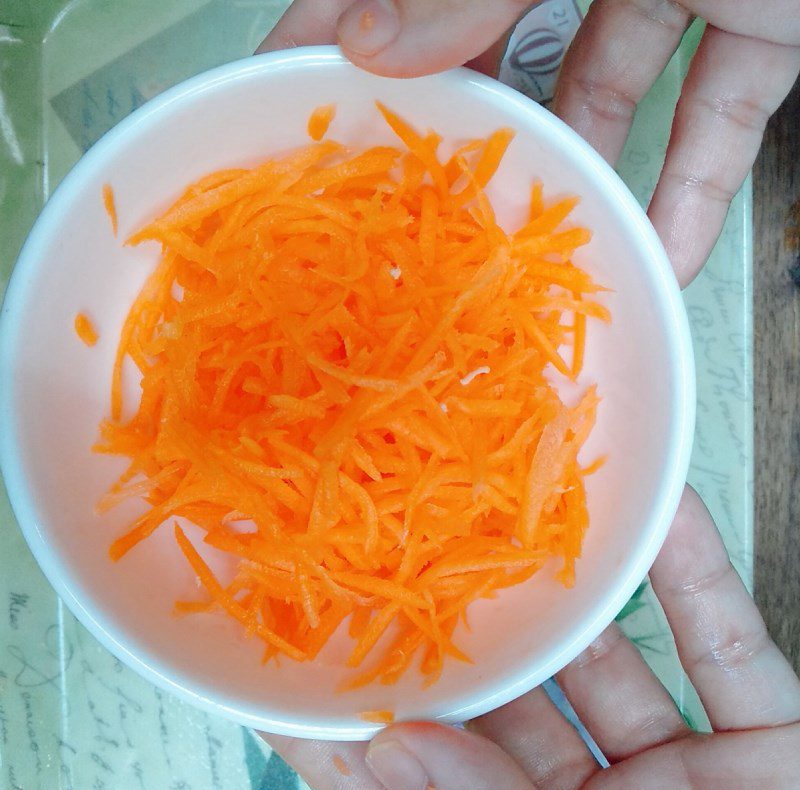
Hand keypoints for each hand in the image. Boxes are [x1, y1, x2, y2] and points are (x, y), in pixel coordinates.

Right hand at [257, 0, 799, 286]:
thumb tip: (374, 40)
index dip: (336, 16)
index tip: (283, 84)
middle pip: (498, 28)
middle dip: (458, 110)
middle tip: (405, 186)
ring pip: (605, 82)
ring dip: (576, 168)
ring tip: (526, 241)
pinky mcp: (761, 20)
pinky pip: (711, 115)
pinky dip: (690, 187)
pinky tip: (665, 256)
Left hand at [261, 486, 799, 789]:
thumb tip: (389, 755)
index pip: (424, 777)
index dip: (362, 722)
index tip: (301, 656)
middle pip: (519, 698)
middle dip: (471, 624)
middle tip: (409, 542)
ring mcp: (681, 773)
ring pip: (614, 655)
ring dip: (574, 583)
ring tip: (515, 505)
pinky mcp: (767, 743)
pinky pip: (724, 642)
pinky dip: (695, 573)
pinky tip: (660, 507)